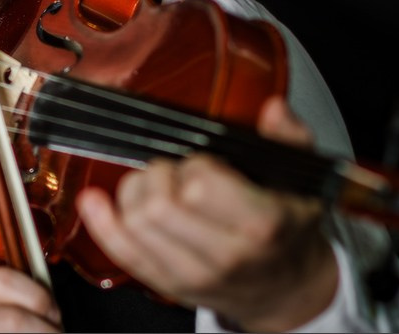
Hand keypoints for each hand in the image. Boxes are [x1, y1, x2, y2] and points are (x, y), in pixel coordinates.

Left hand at [76, 96, 337, 331]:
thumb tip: (274, 108)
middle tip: (175, 172)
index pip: (200, 184)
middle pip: (158, 204)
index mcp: (262, 223)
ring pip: (134, 223)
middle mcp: (227, 254)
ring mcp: (194, 275)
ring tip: (154, 186)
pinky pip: (122, 252)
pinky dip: (101, 221)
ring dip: (133, 192)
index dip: (194, 163)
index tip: (203, 163)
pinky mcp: (168, 286)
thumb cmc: (288, 231)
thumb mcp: (302, 181)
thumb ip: (289, 138)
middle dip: (158, 174)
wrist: (286, 290)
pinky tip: (96, 201)